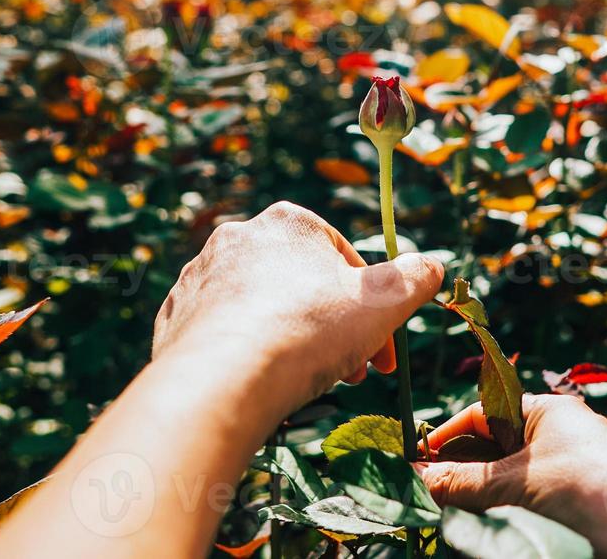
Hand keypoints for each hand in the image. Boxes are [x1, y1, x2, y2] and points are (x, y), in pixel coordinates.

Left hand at [152, 201, 442, 417]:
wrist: (220, 379)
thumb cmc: (309, 331)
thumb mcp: (383, 303)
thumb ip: (413, 278)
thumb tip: (432, 265)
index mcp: (289, 222)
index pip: (344, 261)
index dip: (373, 311)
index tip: (383, 355)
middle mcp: (238, 237)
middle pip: (303, 287)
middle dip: (334, 330)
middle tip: (350, 374)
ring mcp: (200, 277)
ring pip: (262, 310)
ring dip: (292, 341)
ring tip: (308, 383)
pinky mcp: (174, 317)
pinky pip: (221, 334)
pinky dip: (245, 356)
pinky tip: (259, 384)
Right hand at [419, 395, 606, 558]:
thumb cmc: (604, 490)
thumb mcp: (528, 481)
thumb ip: (472, 481)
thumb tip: (421, 478)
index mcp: (549, 412)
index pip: (483, 413)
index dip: (447, 435)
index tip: (414, 460)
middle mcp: (557, 438)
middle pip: (491, 448)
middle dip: (456, 469)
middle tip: (418, 493)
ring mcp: (566, 475)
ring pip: (505, 481)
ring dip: (475, 496)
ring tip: (440, 512)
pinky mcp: (574, 509)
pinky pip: (524, 505)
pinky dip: (500, 515)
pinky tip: (479, 528)